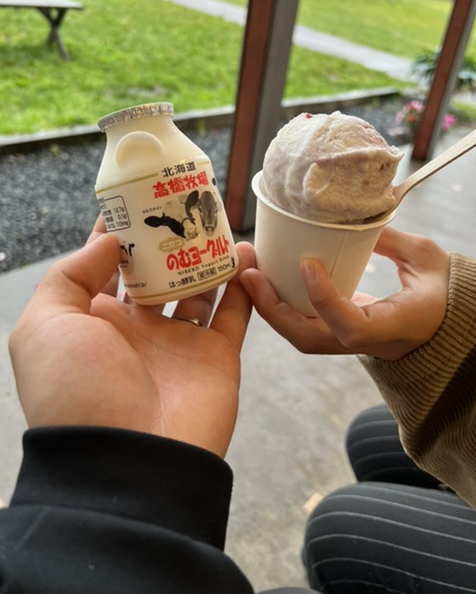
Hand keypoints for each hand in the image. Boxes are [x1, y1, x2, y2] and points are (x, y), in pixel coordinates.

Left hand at [9, 219, 253, 456]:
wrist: (130, 461)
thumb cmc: (78, 391)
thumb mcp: (46, 325)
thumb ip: (70, 275)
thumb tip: (108, 240)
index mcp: (94, 321)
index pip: (108, 265)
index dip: (121, 231)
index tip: (139, 196)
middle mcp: (136, 329)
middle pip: (157, 272)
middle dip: (169, 238)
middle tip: (185, 201)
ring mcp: (178, 343)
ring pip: (198, 288)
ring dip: (208, 257)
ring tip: (218, 222)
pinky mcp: (216, 357)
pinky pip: (234, 314)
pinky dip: (243, 285)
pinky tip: (247, 253)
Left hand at [240, 227, 449, 360]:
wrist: (443, 326)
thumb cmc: (443, 291)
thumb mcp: (427, 258)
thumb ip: (391, 240)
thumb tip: (354, 219)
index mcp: (394, 327)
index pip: (351, 327)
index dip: (325, 300)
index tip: (308, 264)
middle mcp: (366, 341)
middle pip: (309, 339)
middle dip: (273, 309)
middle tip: (249, 274)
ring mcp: (349, 341)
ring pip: (300, 335)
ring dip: (269, 307)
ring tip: (248, 273)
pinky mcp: (339, 333)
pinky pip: (303, 325)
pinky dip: (280, 304)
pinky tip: (265, 277)